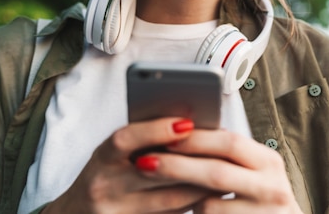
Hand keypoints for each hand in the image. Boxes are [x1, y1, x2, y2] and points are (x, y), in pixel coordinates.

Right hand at [42, 117, 215, 213]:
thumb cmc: (105, 175)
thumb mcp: (113, 154)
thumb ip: (141, 140)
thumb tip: (187, 124)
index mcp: (102, 158)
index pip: (125, 139)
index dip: (155, 130)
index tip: (187, 123)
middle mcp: (105, 186)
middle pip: (157, 173)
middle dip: (194, 161)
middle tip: (224, 150)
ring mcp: (116, 213)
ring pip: (170, 200)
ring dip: (201, 186)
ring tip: (226, 172)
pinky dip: (192, 205)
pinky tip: (210, 195)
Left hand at [144, 130, 303, 213]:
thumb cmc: (263, 196)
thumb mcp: (257, 170)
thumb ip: (231, 155)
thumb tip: (185, 130)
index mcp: (270, 162)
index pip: (230, 143)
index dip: (196, 139)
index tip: (166, 135)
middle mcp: (271, 187)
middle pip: (216, 173)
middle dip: (177, 166)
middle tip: (145, 161)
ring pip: (208, 204)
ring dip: (182, 197)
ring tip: (167, 189)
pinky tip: (193, 209)